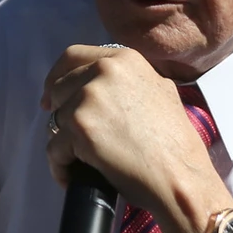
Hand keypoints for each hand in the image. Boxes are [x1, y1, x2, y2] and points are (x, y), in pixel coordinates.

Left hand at [41, 44, 232, 232]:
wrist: (181, 176)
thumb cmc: (174, 144)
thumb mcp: (159, 91)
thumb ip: (128, 81)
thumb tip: (101, 85)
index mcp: (124, 59)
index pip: (73, 56)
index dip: (58, 77)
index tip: (52, 97)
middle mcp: (104, 71)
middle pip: (59, 88)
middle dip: (62, 114)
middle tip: (73, 138)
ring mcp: (89, 98)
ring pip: (55, 120)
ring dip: (63, 143)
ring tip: (80, 162)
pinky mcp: (79, 128)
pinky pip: (54, 149)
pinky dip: (60, 166)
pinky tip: (73, 177)